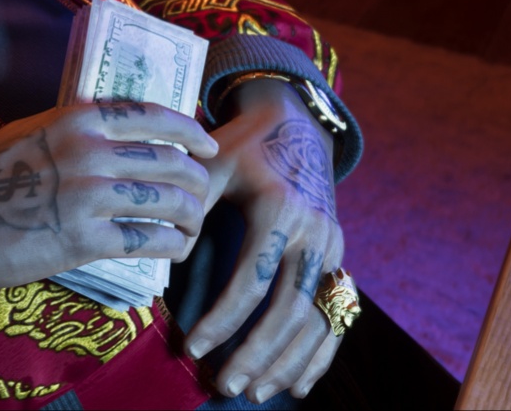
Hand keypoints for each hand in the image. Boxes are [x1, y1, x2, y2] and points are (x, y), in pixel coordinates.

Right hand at [0, 101, 218, 294]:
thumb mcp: (34, 132)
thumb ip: (79, 132)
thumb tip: (122, 141)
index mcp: (77, 119)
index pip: (155, 117)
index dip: (190, 132)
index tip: (207, 146)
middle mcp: (90, 151)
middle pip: (172, 162)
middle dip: (197, 183)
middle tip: (198, 197)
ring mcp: (90, 195)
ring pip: (171, 202)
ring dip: (190, 218)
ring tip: (188, 228)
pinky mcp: (86, 239)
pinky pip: (150, 240)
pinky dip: (171, 246)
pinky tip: (171, 249)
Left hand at [187, 80, 343, 402]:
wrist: (295, 125)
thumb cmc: (243, 145)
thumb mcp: (212, 161)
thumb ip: (190, 198)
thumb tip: (170, 246)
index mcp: (280, 211)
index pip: (253, 280)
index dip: (223, 319)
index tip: (194, 347)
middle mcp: (315, 234)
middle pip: (289, 309)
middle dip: (257, 353)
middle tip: (226, 385)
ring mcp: (333, 249)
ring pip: (316, 319)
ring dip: (286, 362)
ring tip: (253, 390)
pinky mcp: (339, 258)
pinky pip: (336, 316)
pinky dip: (319, 354)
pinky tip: (298, 385)